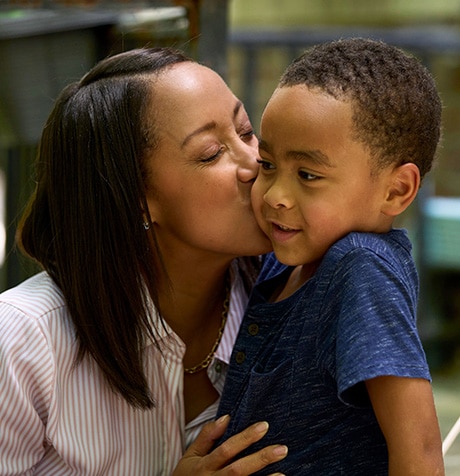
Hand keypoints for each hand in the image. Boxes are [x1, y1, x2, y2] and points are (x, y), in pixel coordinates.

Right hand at [172, 415, 287, 474]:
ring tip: (283, 474)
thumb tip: (226, 417)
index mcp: (205, 465)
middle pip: (239, 470)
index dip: (245, 438)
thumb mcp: (191, 455)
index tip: (264, 426)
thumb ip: (207, 436)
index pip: (227, 449)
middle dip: (260, 459)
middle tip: (282, 449)